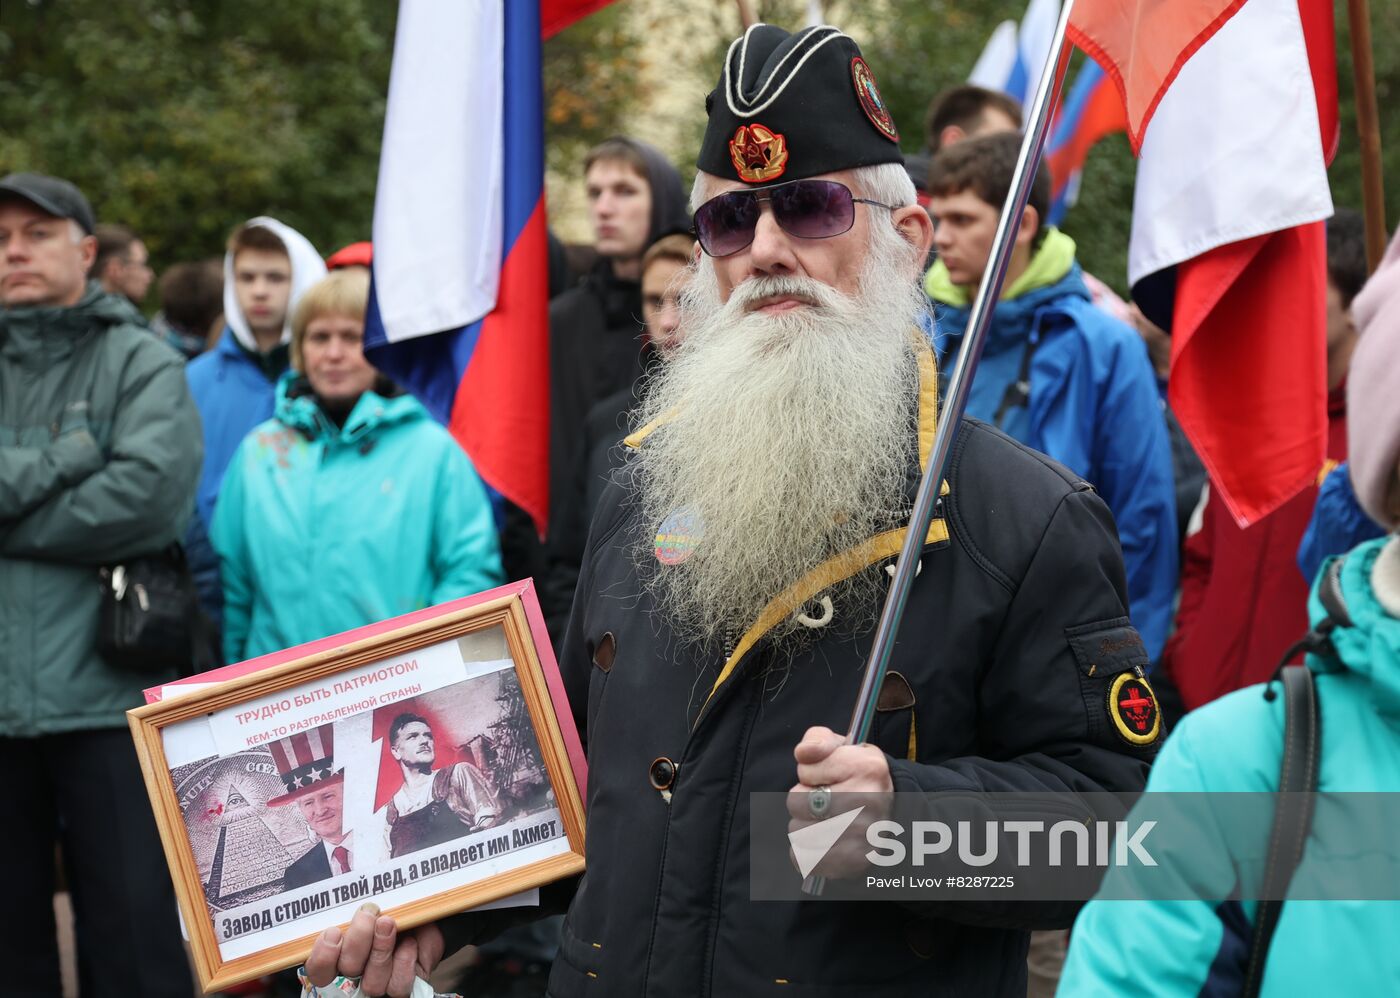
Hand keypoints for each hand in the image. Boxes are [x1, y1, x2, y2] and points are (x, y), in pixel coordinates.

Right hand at [304, 902, 444, 996]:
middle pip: (347, 971)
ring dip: (381, 950)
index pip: (319, 969)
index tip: (333, 932)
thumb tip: (360, 902)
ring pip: (372, 983)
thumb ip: (362, 908)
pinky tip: (409, 943)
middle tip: (366, 915)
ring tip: (388, 923)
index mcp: (339, 956)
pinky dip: (404, 962)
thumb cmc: (392, 911)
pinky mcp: (401, 987)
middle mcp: (355, 975)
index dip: (322, 956)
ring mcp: (378, 984)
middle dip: (356, 943)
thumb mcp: (376, 904)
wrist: (423, 922)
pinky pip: (398, 985)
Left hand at [786, 726, 893, 878]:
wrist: (888, 812)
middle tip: (823, 800)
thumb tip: (803, 753)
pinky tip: (822, 842)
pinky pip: (804, 859)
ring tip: (825, 820)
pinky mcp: (853, 863)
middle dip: (803, 800)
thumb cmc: (855, 776)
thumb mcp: (841, 747)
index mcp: (867, 767)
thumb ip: (817, 741)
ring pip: (797, 832)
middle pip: (796, 802)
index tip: (827, 776)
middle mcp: (869, 801)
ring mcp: (863, 835)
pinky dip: (805, 852)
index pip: (805, 770)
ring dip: (803, 825)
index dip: (809, 772)